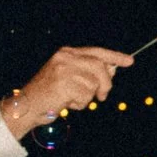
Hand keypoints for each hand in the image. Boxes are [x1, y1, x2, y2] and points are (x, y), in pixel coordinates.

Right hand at [2, 46, 132, 136]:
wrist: (27, 104)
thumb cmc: (50, 93)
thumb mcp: (69, 77)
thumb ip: (88, 72)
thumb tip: (111, 72)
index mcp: (67, 53)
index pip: (96, 52)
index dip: (114, 56)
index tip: (129, 61)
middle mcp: (65, 57)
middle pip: (100, 68)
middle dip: (106, 84)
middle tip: (102, 96)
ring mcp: (64, 70)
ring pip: (94, 84)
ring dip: (87, 97)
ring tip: (70, 98)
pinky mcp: (64, 84)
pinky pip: (86, 97)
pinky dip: (80, 104)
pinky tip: (66, 103)